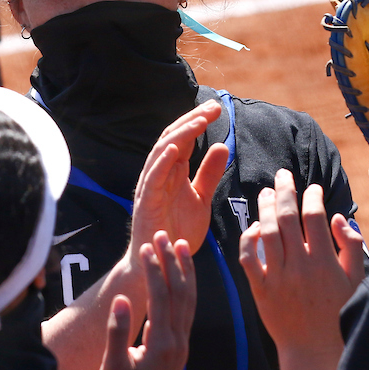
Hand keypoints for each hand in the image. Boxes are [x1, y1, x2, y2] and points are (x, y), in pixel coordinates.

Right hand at [99, 231, 195, 369]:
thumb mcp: (112, 366)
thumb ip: (117, 332)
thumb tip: (123, 298)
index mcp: (161, 344)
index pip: (161, 297)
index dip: (154, 270)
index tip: (147, 247)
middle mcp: (177, 341)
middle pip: (180, 293)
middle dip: (173, 262)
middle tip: (164, 235)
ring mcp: (182, 344)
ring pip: (189, 300)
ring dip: (185, 271)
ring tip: (180, 246)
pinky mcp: (180, 348)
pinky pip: (188, 310)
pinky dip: (186, 288)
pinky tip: (182, 277)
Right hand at [130, 101, 228, 259]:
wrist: (163, 263)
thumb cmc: (178, 232)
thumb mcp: (201, 199)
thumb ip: (209, 174)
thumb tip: (223, 146)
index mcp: (173, 171)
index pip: (185, 138)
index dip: (199, 121)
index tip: (217, 108)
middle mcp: (159, 174)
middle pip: (173, 138)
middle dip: (192, 120)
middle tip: (212, 106)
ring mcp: (150, 186)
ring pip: (162, 152)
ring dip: (181, 134)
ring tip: (199, 121)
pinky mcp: (145, 203)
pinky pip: (152, 178)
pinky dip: (162, 161)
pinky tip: (176, 148)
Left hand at [239, 169, 364, 355]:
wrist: (314, 349)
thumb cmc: (338, 312)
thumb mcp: (355, 279)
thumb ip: (351, 245)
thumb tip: (336, 216)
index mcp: (325, 262)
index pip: (315, 217)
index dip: (313, 196)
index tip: (313, 187)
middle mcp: (299, 266)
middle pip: (288, 217)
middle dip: (285, 190)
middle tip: (283, 174)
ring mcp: (277, 277)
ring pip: (267, 232)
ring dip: (265, 208)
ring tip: (266, 193)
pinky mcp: (260, 289)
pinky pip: (248, 257)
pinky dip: (248, 239)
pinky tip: (254, 227)